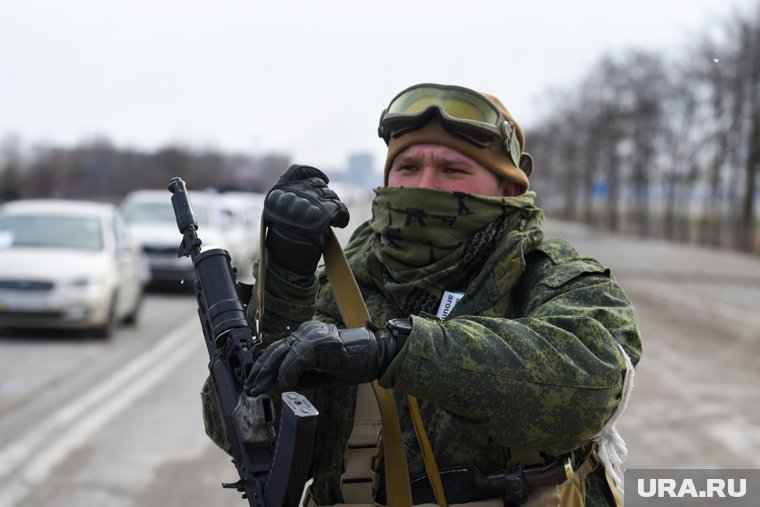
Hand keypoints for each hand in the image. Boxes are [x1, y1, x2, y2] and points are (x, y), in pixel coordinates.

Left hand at [245, 321, 400, 395]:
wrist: (374, 355)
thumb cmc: (351, 364)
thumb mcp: (320, 372)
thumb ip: (300, 376)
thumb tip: (280, 385)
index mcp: (306, 335)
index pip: (279, 349)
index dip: (264, 367)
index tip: (254, 382)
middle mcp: (306, 332)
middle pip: (275, 350)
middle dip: (260, 371)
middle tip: (250, 388)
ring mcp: (312, 336)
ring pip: (282, 354)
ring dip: (268, 374)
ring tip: (259, 389)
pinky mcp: (318, 344)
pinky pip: (296, 360)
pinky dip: (287, 374)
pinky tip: (283, 386)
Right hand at [263, 165, 349, 276]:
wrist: (287, 265)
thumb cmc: (284, 243)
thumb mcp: (281, 214)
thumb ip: (293, 197)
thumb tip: (318, 182)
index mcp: (277, 194)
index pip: (296, 171)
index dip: (312, 172)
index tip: (323, 178)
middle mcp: (290, 196)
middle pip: (317, 184)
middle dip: (325, 195)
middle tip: (326, 210)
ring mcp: (306, 205)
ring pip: (330, 195)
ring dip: (334, 205)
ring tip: (333, 219)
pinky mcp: (321, 215)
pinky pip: (339, 209)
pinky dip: (343, 216)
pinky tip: (340, 223)